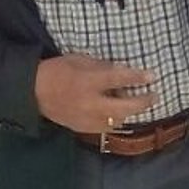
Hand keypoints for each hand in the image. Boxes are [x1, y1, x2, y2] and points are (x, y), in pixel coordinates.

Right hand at [33, 55, 159, 136]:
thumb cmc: (57, 70)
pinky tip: (116, 114)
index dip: (138, 77)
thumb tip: (121, 72)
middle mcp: (91, 102)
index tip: (153, 76)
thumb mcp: (79, 60)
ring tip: (133, 104)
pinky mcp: (83, 128)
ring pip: (117, 120)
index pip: (120, 79)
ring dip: (128, 112)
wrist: (33, 93)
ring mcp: (87, 118)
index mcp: (89, 81)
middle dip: (143, 102)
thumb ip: (101, 66)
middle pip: (125, 107)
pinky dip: (114, 120)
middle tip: (154, 96)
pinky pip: (105, 127)